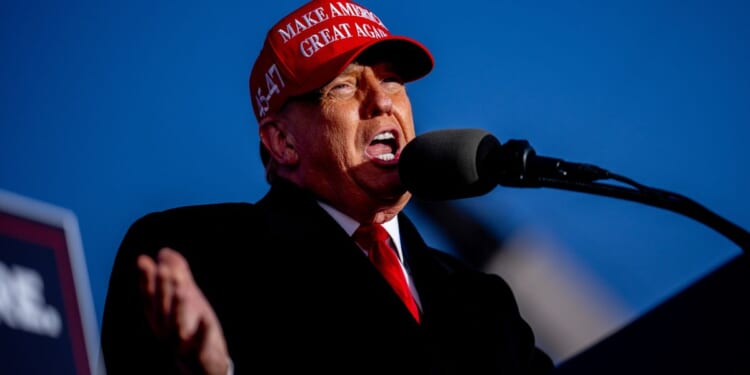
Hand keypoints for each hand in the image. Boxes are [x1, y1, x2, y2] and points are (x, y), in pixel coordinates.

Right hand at [137, 247, 229, 374]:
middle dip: (162, 288)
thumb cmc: (191, 329)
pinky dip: (202, 333)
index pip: (149, 296)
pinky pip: (200, 344)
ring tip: (182, 289)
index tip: (143, 260)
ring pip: (176, 326)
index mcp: (159, 317)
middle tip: (164, 269)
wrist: (202, 365)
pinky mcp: (198, 354)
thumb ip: (177, 275)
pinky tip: (206, 320)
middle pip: (161, 308)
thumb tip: (164, 251)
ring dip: (177, 308)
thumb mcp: (185, 299)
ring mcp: (179, 345)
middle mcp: (164, 330)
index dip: (145, 279)